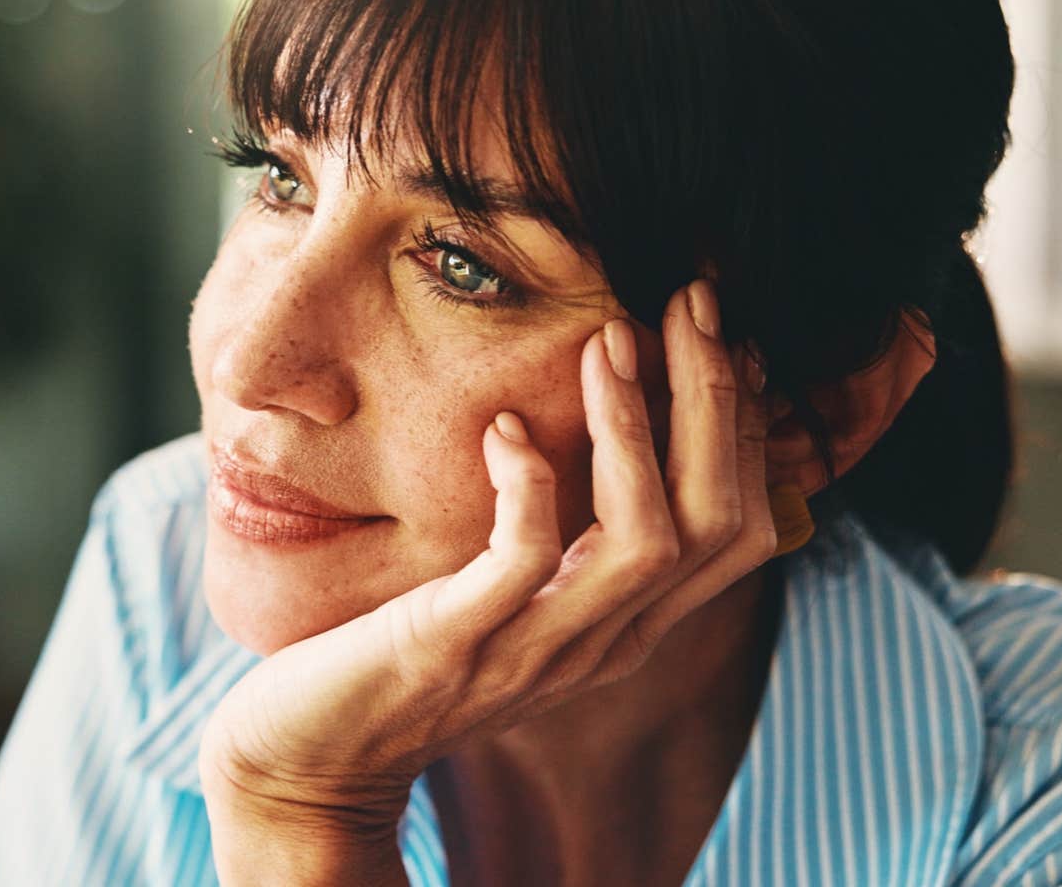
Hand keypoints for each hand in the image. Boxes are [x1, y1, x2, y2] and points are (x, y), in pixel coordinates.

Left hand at [199, 280, 777, 880]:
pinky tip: (502, 429)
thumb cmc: (405, 656)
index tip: (723, 333)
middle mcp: (601, 643)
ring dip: (635, 431)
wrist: (313, 759)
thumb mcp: (511, 596)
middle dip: (719, 402)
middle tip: (694, 302)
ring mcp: (534, 649)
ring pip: (646, 541)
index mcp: (622, 625)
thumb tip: (605, 437)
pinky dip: (529, 485)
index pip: (739, 528)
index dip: (748, 427)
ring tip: (609, 341)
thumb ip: (570, 540)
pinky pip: (524, 560)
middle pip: (718, 523)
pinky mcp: (456, 645)